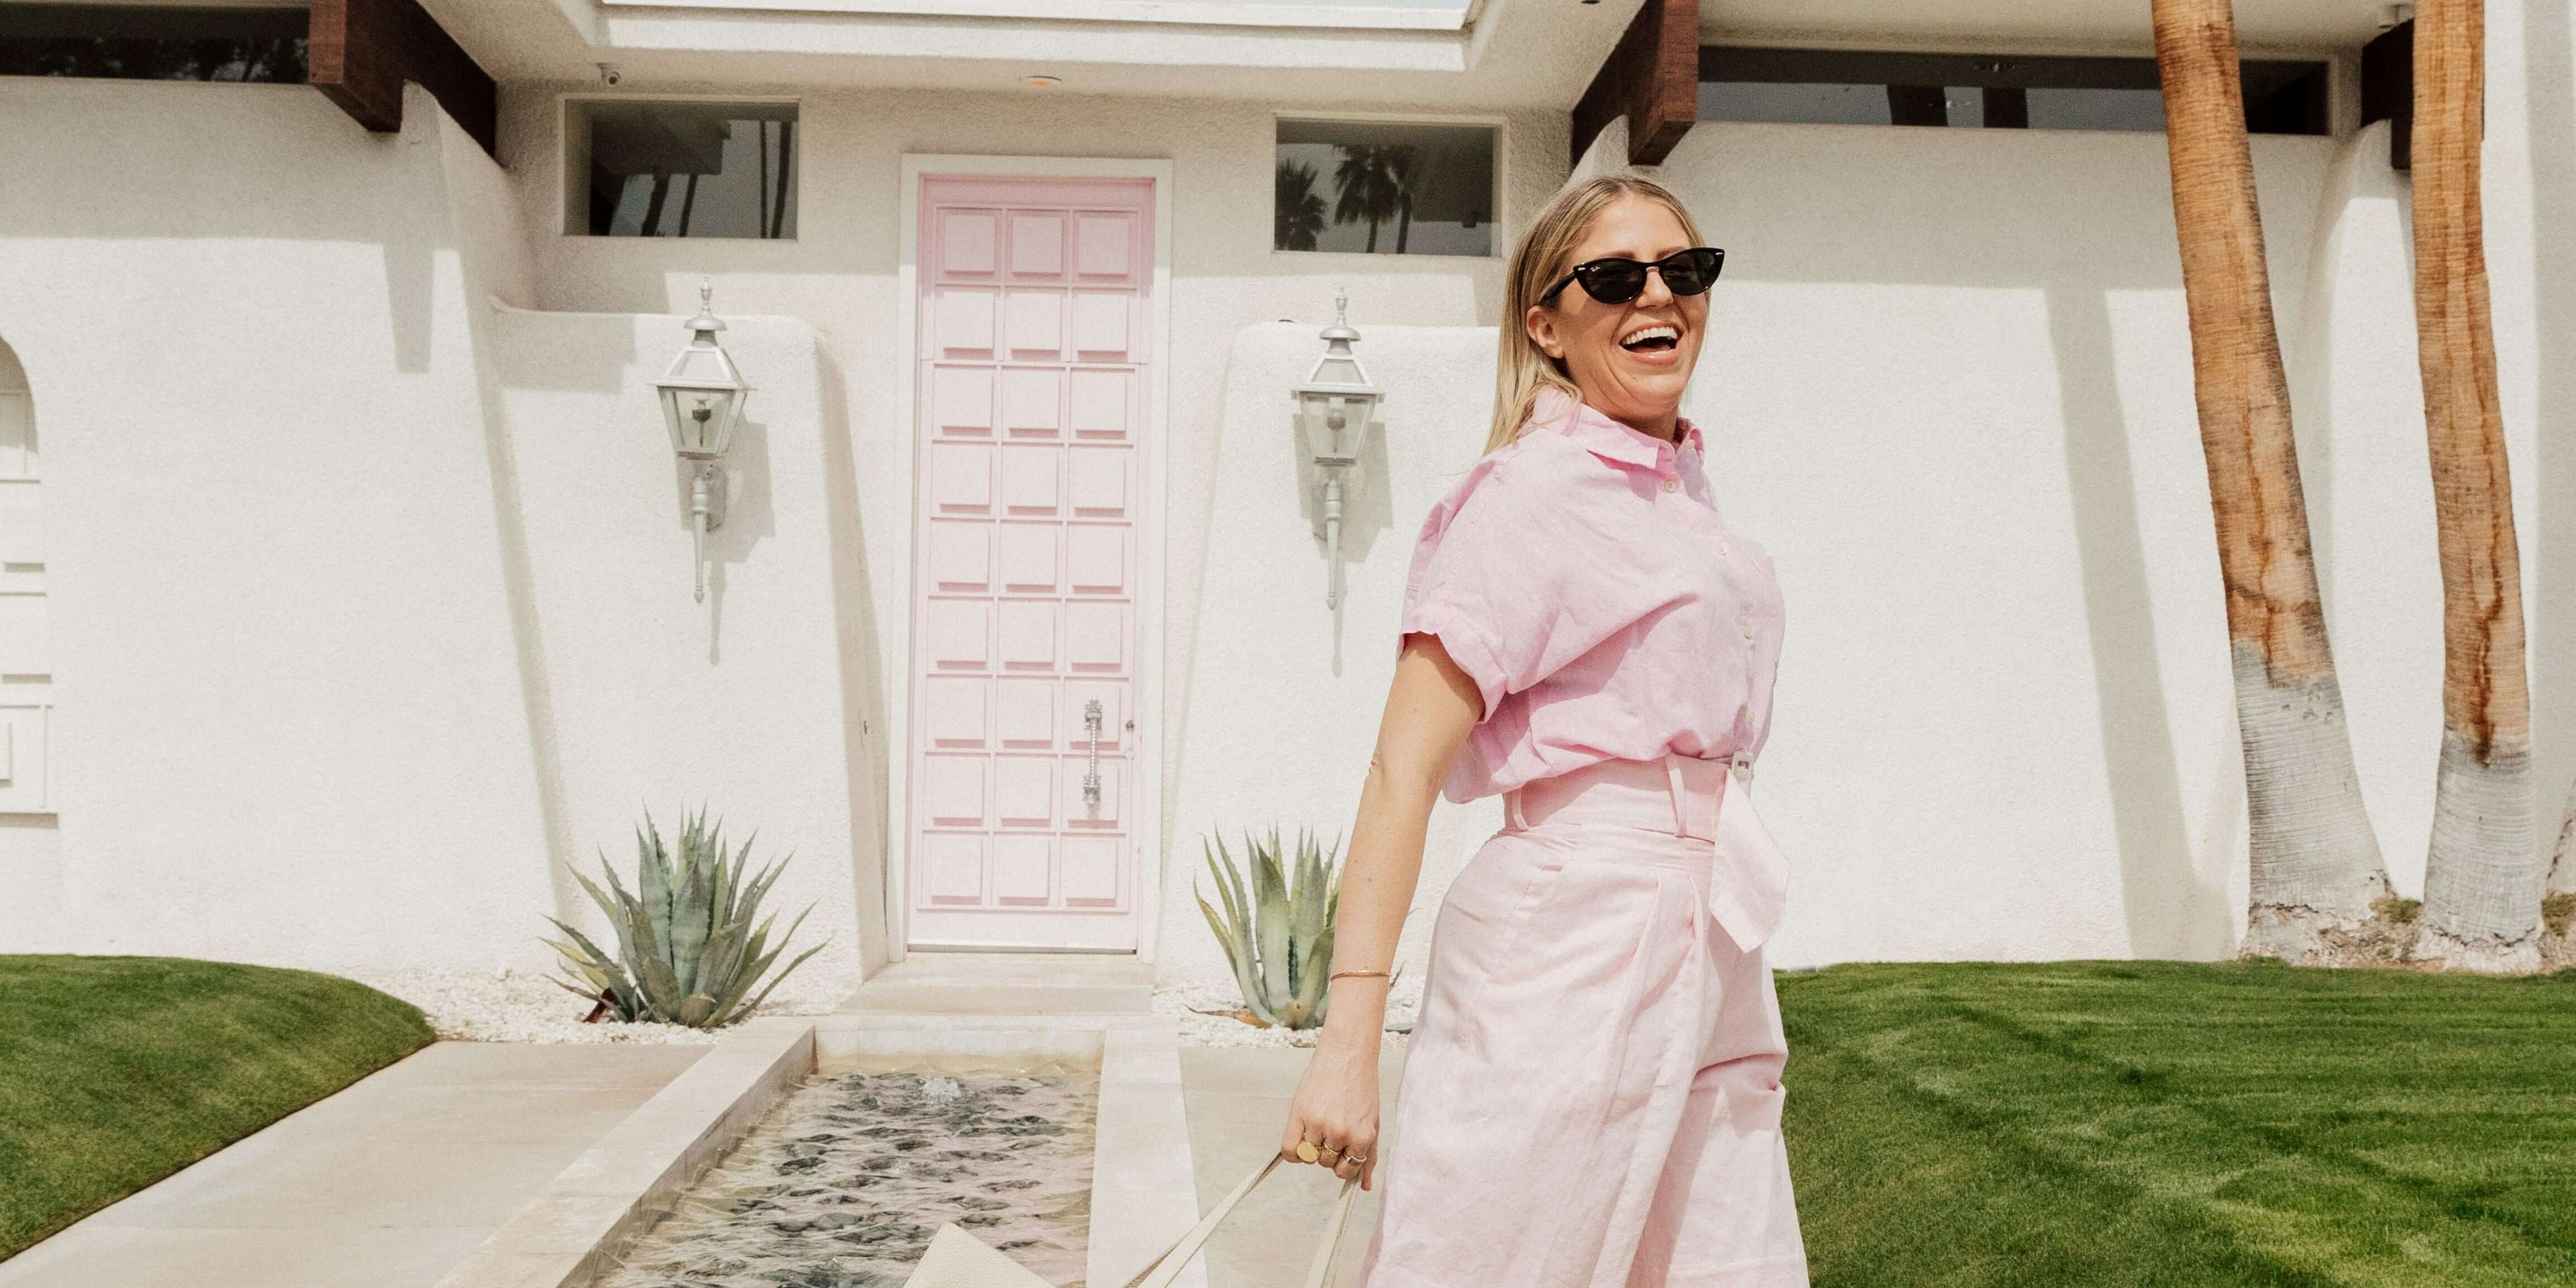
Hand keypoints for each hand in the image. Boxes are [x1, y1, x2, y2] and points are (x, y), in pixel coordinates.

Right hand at [1281, 1035, 1380, 1189]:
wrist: (1347, 1053)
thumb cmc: (1362, 1087)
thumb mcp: (1372, 1123)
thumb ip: (1369, 1156)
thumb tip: (1365, 1187)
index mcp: (1361, 1136)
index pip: (1347, 1170)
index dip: (1344, 1162)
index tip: (1342, 1151)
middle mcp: (1340, 1133)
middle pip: (1326, 1163)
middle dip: (1329, 1151)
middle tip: (1332, 1129)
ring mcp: (1318, 1123)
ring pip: (1309, 1156)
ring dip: (1312, 1146)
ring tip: (1320, 1122)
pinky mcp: (1299, 1113)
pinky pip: (1289, 1149)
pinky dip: (1292, 1153)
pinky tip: (1300, 1140)